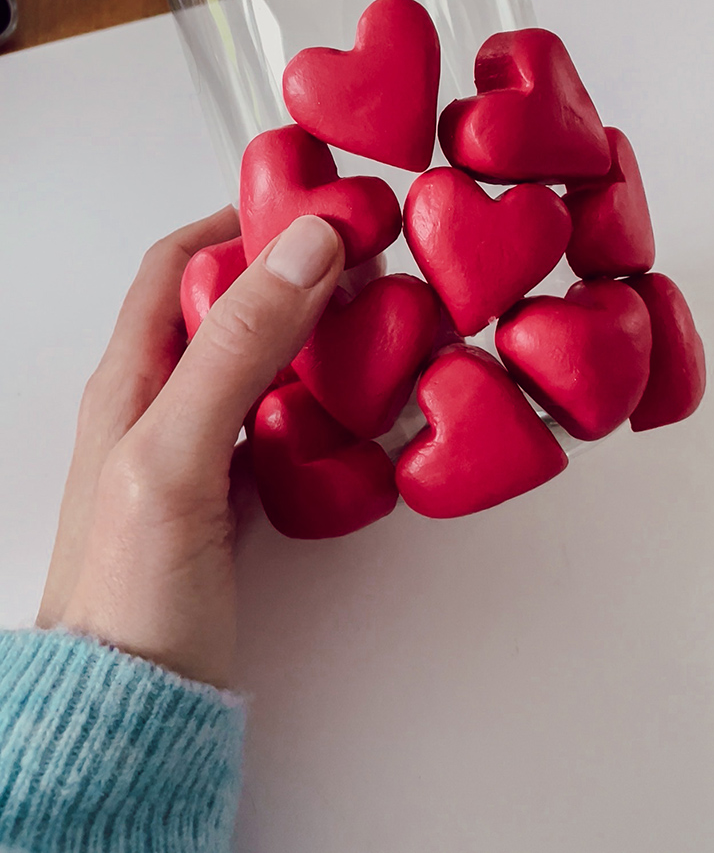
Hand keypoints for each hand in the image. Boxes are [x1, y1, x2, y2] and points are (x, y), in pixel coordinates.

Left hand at [37, 209, 343, 687]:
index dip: (238, 223)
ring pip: (265, 369)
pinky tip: (362, 421)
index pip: (178, 265)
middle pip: (231, 310)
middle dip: (297, 279)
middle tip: (366, 270)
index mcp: (130, 379)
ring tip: (377, 334)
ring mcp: (198, 455)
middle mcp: (161, 406)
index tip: (310, 207)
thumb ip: (237, 347)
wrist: (130, 713)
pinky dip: (327, 411)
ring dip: (319, 343)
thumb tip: (303, 248)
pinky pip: (285, 432)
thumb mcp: (178, 452)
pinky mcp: (232, 502)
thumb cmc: (130, 594)